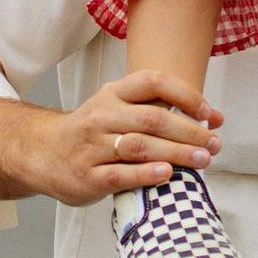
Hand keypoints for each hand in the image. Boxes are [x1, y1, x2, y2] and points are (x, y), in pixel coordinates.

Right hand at [35, 69, 224, 205]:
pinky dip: (146, 174)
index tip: (210, 113)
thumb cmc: (93, 131)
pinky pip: (119, 174)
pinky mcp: (87, 176)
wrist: (43, 153)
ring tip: (202, 160)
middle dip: (189, 131)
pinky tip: (167, 175)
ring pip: (139, 146)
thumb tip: (208, 118)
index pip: (153, 82)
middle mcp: (103, 116)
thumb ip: (154, 109)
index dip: (186, 95)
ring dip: (176, 153)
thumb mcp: (115, 108)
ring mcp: (93, 146)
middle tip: (214, 144)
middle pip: (152, 118)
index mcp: (113, 93)